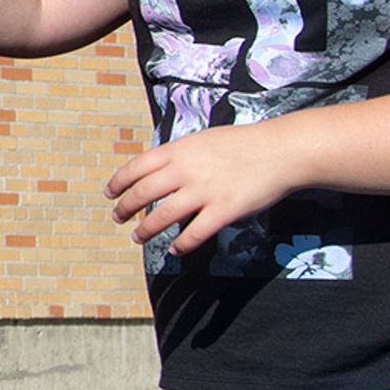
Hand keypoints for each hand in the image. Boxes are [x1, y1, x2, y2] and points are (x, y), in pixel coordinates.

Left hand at [107, 120, 304, 253]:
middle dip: (125, 209)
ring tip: (137, 238)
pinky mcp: (223, 210)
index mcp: (178, 150)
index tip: (109, 194)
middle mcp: (185, 170)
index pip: (136, 167)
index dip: (118, 183)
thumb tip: (158, 169)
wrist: (280, 150)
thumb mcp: (202, 140)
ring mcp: (204, 191)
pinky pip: (194, 234)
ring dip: (145, 230)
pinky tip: (175, 249)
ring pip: (162, 217)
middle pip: (142, 194)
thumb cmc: (243, 144)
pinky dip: (181, 244)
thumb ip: (179, 155)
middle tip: (118, 218)